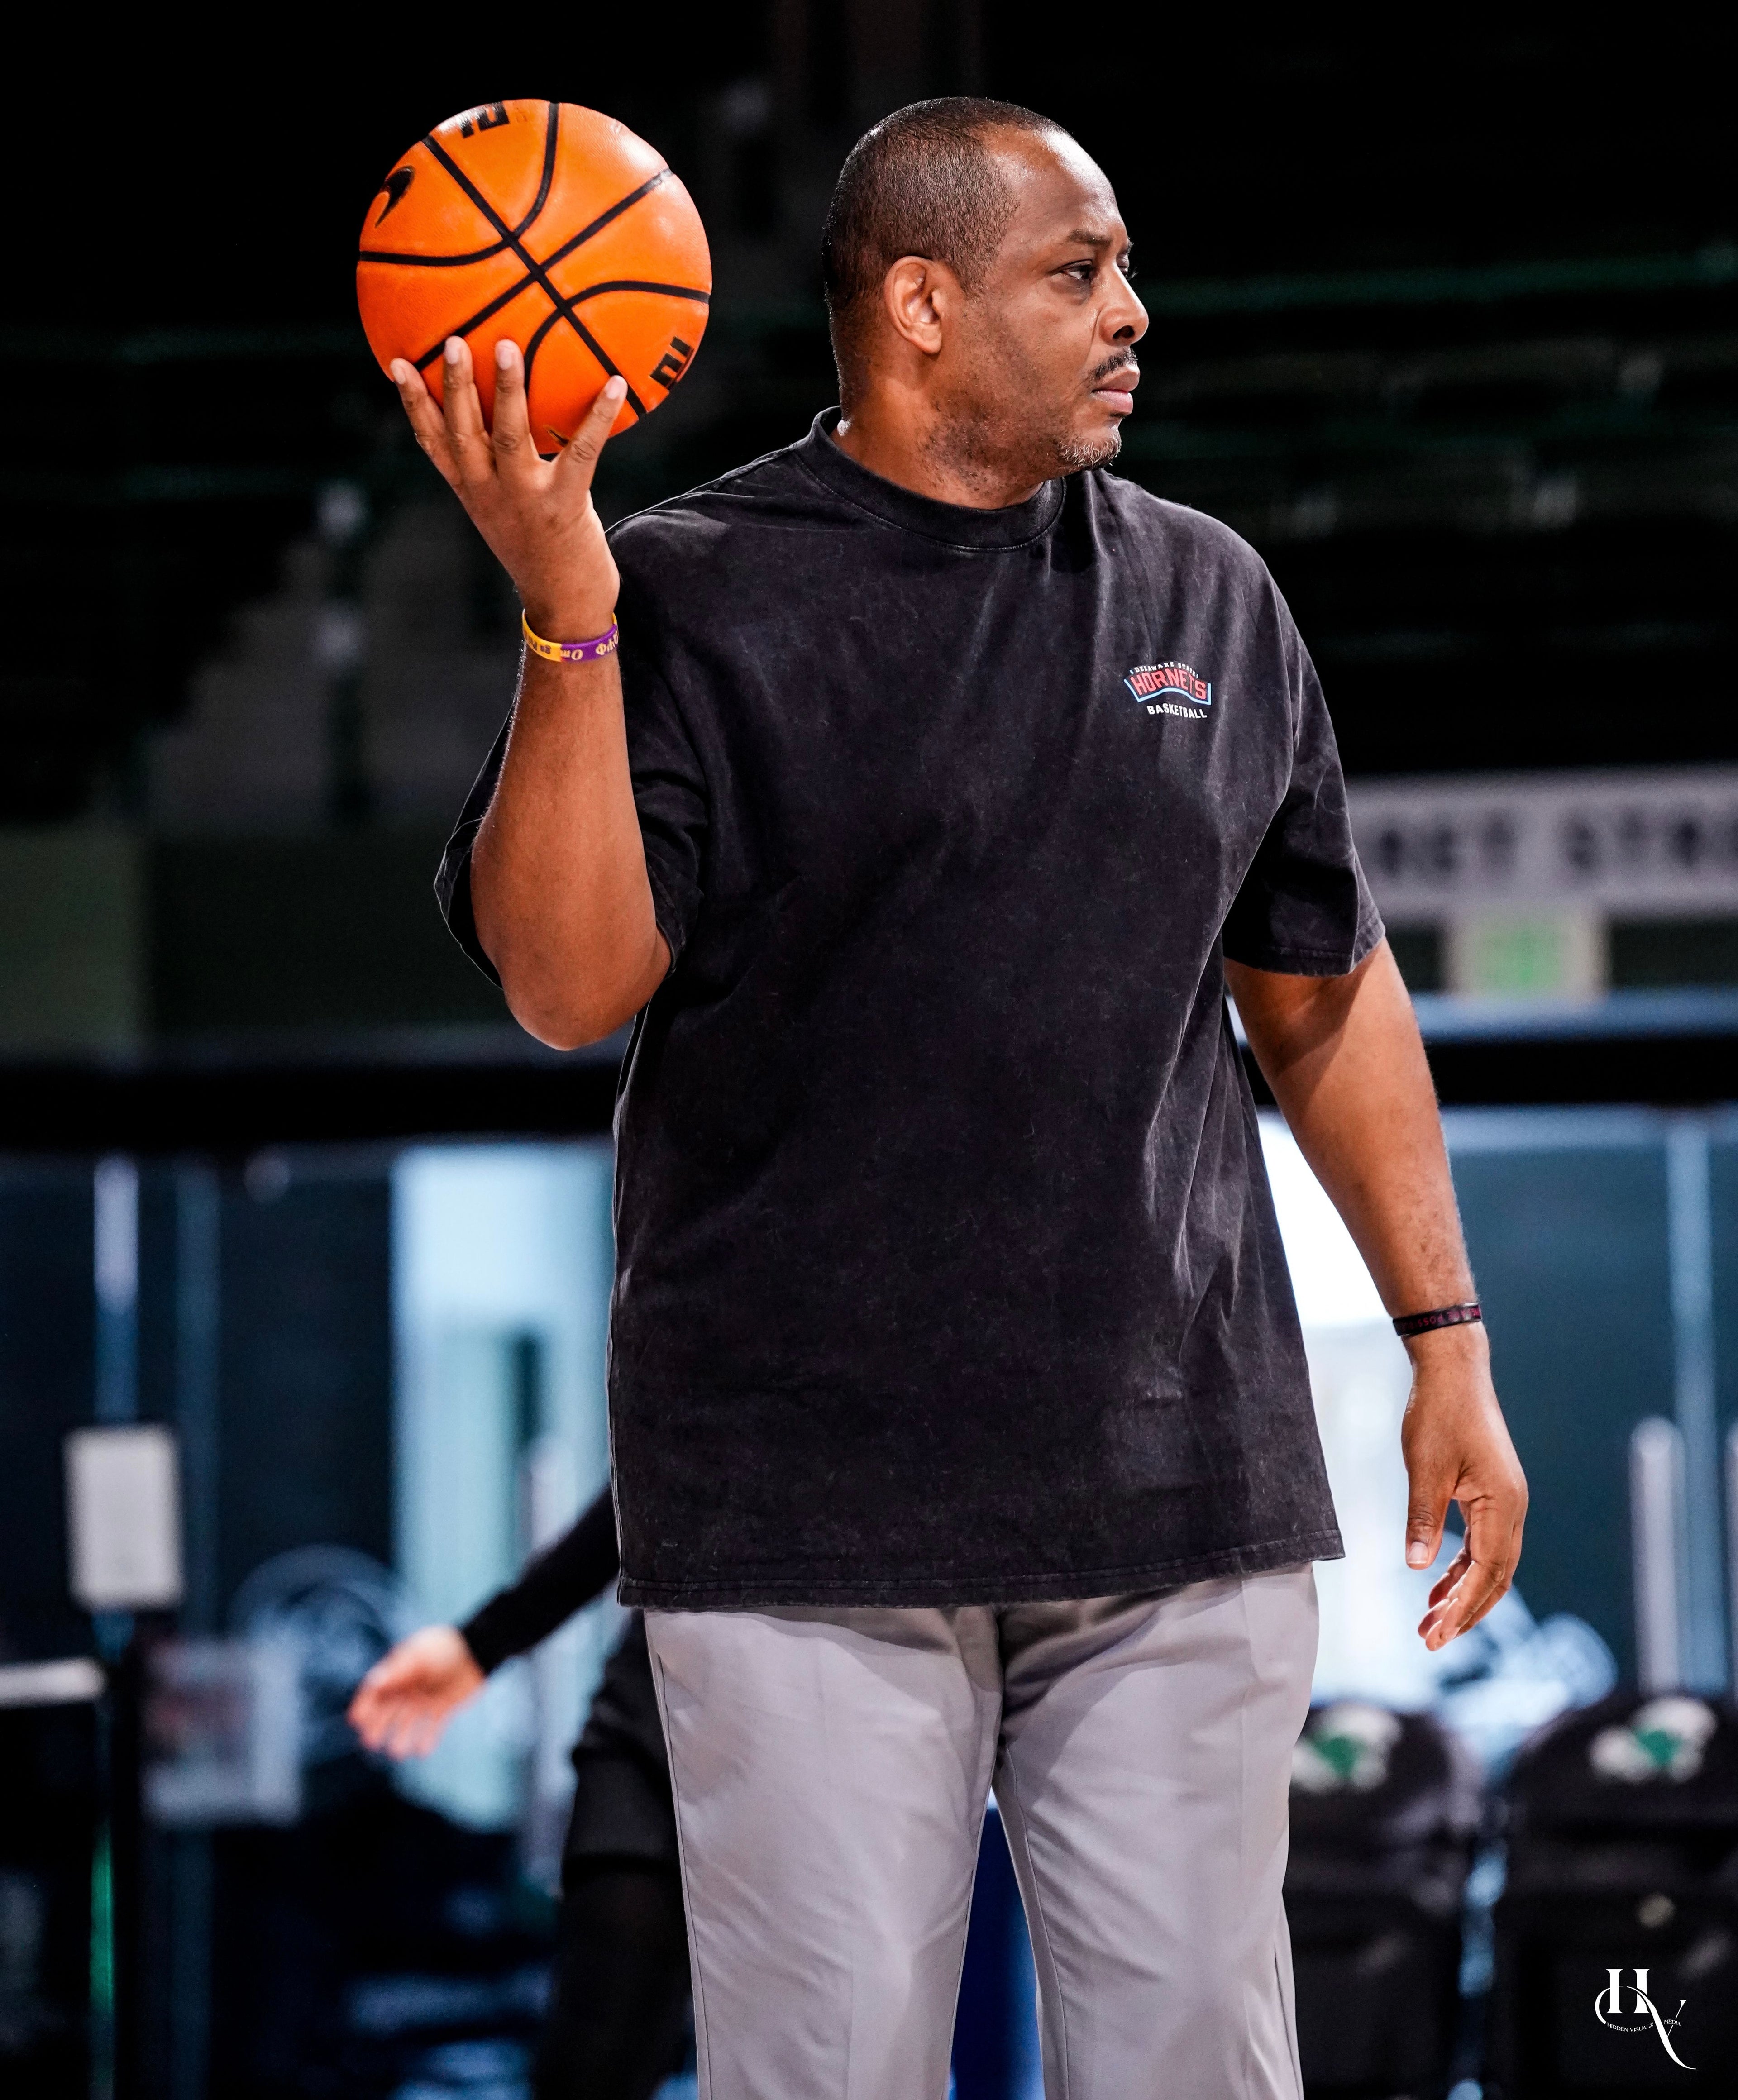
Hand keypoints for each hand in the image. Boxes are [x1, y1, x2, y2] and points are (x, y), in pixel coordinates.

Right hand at [348, 1624, 485, 1758]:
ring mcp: (425, 1698)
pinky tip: (422, 1752)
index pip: (375, 1690)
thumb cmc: (444, 1648)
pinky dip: (426, 1739)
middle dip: (377, 1726)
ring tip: (397, 1752)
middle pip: (387, 1709)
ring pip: (407, 1721)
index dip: (364, 1705)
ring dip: (400, 1737)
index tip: (356, 1721)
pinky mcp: (443, 1707)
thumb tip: (372, 1683)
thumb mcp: (418, 1657)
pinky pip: (432, 1727)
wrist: (477, 1650)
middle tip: (370, 1742)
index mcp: (399, 1670)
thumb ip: (397, 1672)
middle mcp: (409, 1686)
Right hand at [391, 336, 623, 638]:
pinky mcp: (564, 506)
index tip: (395, 362)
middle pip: (463, 431)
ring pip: (508, 437)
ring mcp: (524, 500)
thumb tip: (503, 419)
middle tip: (453, 340)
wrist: (564, 607)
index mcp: (471, 490)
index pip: (432, 442)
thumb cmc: (539, 549)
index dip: (413, 403)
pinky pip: (582, 452)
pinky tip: (613, 384)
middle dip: (455, 385)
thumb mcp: (505, 511)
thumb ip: (496, 471)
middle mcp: (489, 493)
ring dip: (508, 391)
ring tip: (507, 347)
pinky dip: (598, 416)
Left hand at [1400, 1323, 1528, 1649]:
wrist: (1453, 1372)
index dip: (1461, 1608)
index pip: (1486, 1574)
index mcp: (1502, 1505)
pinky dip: (1462, 1568)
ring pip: (1490, 1564)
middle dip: (1465, 1612)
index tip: (1434, 1634)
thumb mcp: (1424, 1469)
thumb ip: (1423, 1519)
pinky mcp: (1492, 1495)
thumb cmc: (1438, 1415)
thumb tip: (1418, 1568)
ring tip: (1428, 1620)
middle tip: (1430, 1640)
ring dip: (1462, 1594)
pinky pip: (1483, 1544)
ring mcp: (1506, 1502)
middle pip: (1495, 1578)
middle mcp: (1513, 1508)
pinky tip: (1437, 1584)